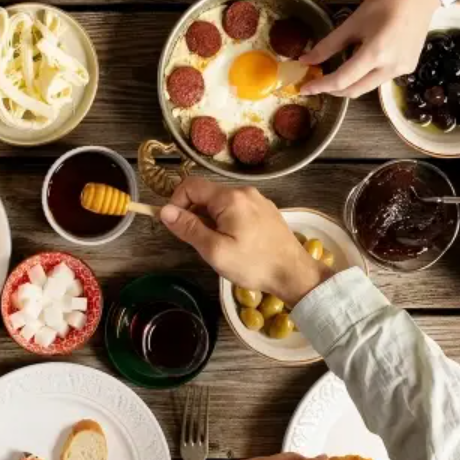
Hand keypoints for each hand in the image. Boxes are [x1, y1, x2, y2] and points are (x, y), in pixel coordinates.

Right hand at [158, 178, 331, 306]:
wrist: (294, 274)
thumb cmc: (253, 264)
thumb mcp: (215, 250)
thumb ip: (189, 228)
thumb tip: (165, 210)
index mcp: (230, 198)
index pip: (191, 186)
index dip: (176, 203)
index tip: (177, 227)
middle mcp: (244, 192)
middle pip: (206, 194)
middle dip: (195, 214)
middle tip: (199, 242)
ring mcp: (258, 200)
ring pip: (221, 203)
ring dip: (211, 220)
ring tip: (219, 246)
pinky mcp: (266, 210)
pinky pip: (237, 209)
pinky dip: (227, 222)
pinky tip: (236, 243)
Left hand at [300, 0, 439, 97]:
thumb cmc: (384, 2)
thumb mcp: (353, 22)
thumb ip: (328, 45)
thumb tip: (306, 60)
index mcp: (375, 54)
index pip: (343, 79)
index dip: (321, 86)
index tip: (304, 88)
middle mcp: (390, 68)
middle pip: (355, 90)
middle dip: (333, 89)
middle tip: (317, 82)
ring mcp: (401, 71)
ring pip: (367, 86)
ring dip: (349, 83)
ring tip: (336, 71)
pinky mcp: (408, 68)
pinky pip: (380, 79)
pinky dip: (365, 76)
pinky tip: (360, 63)